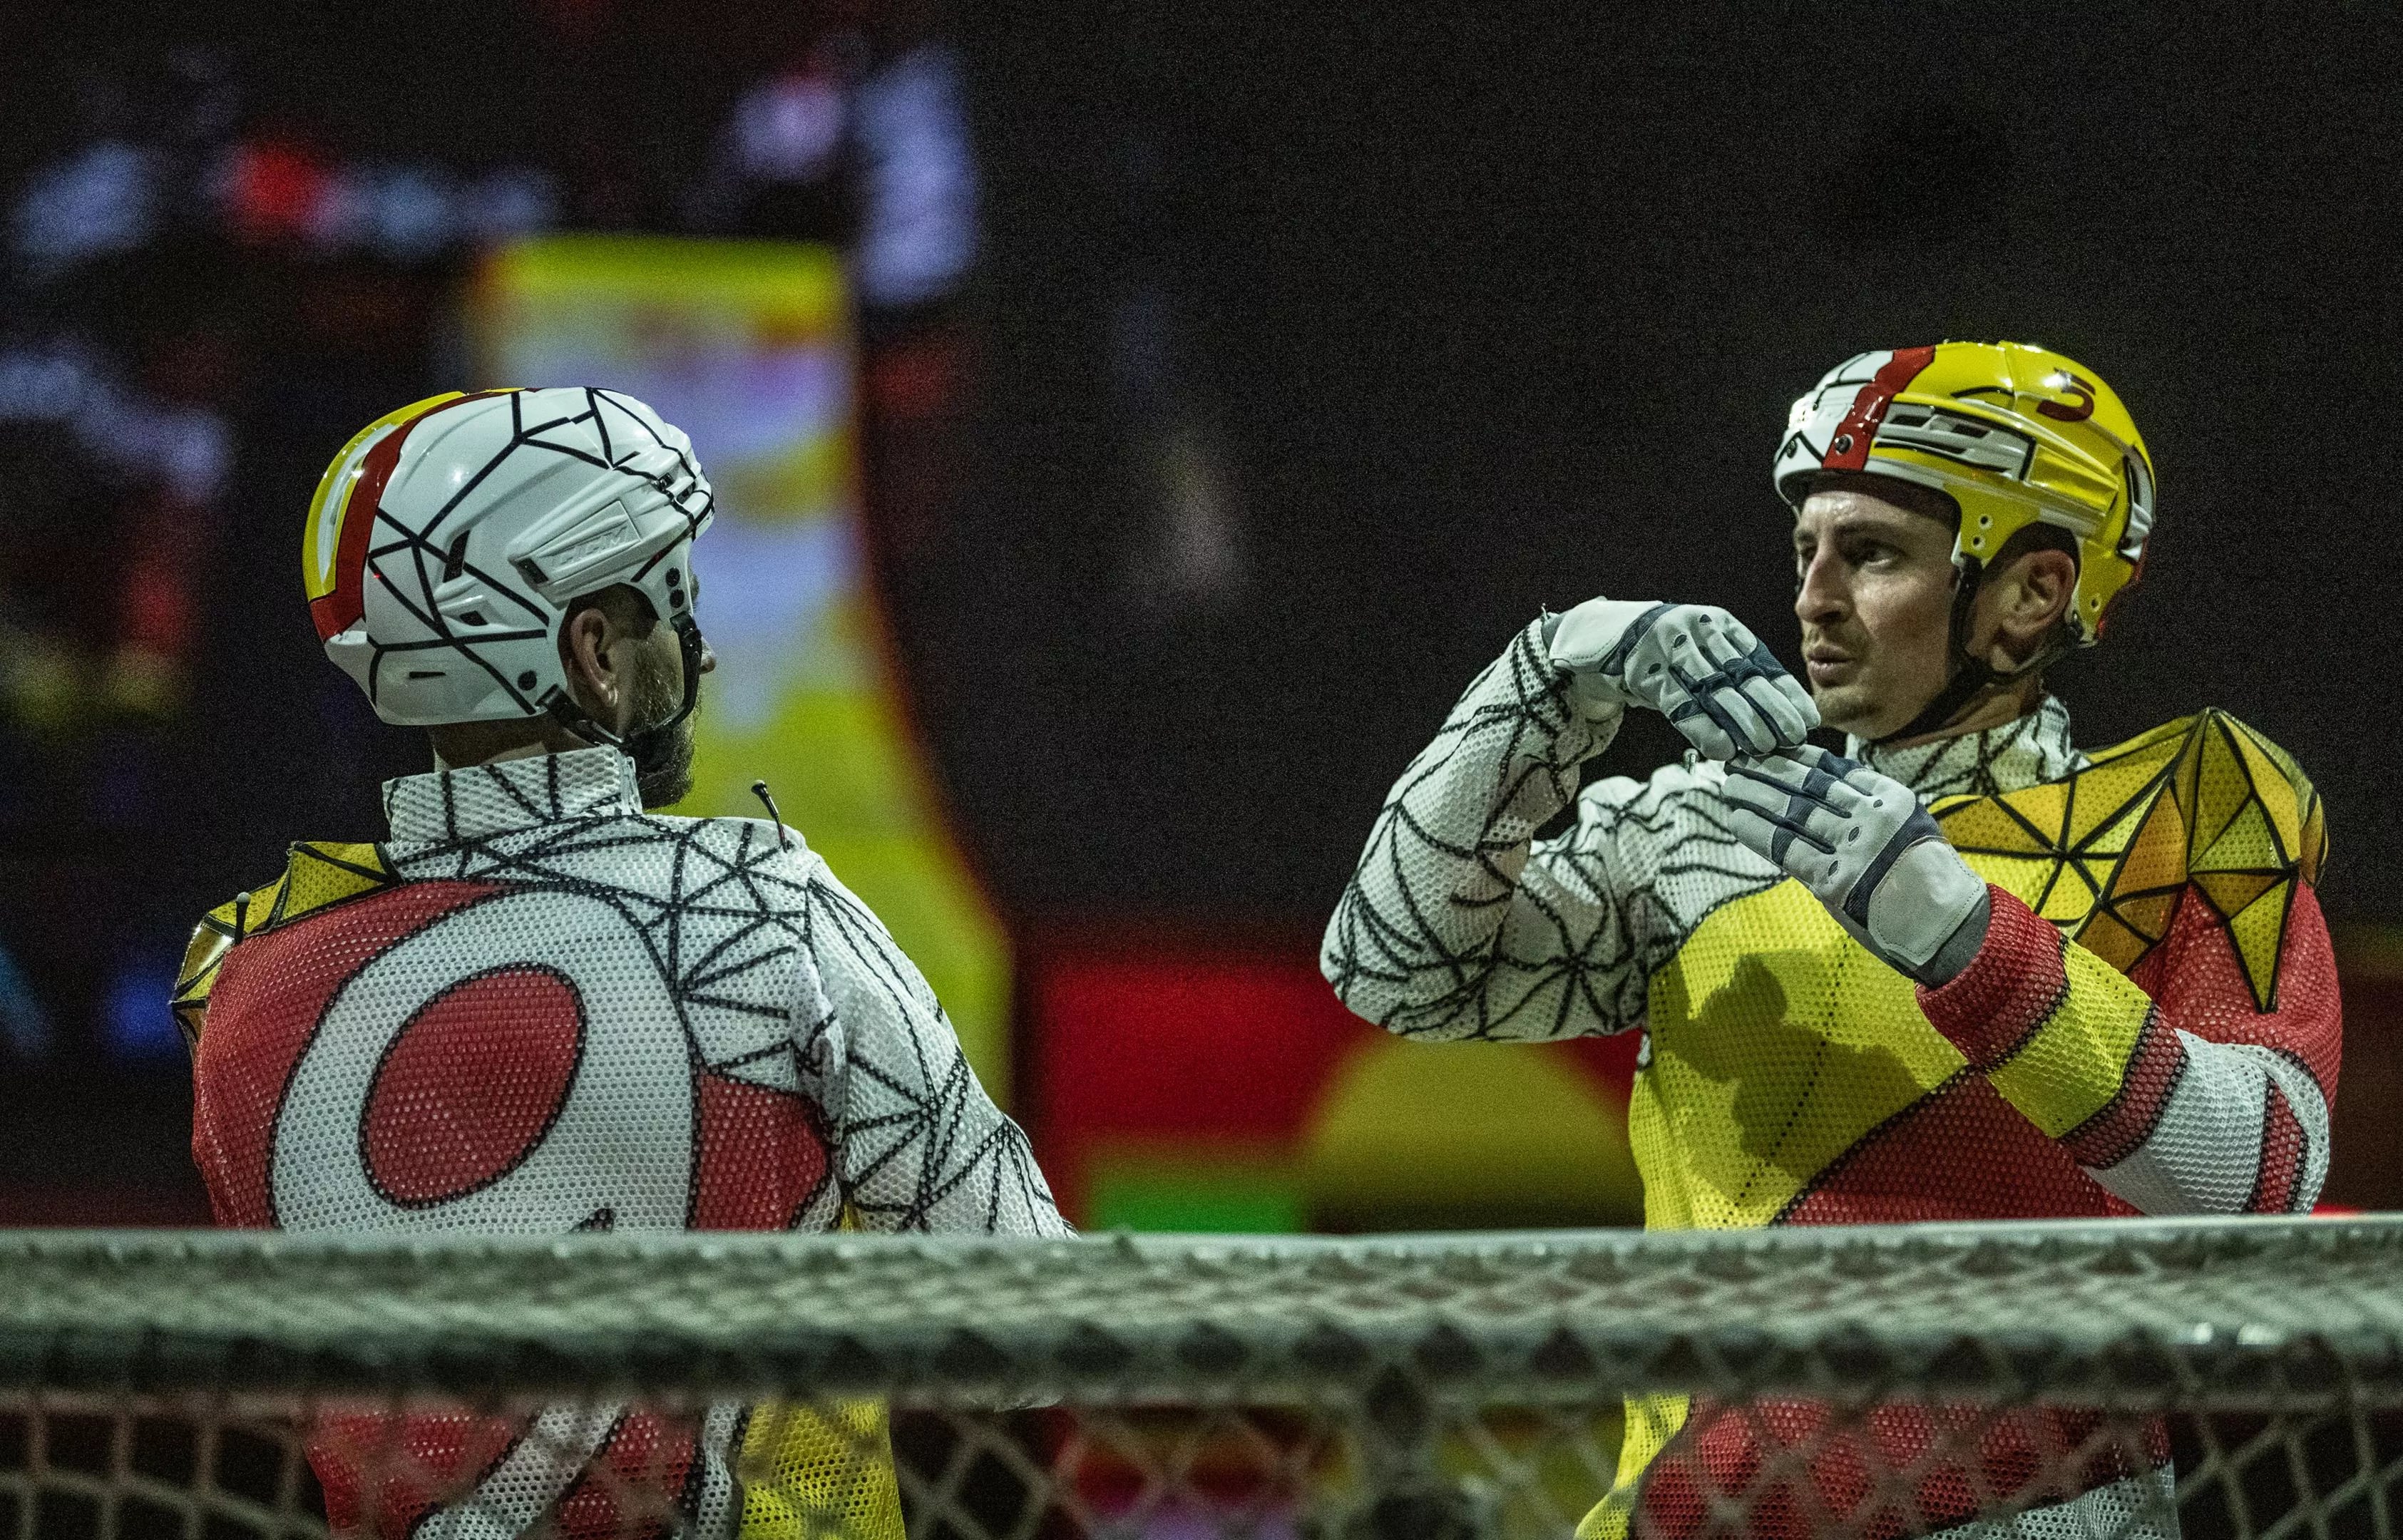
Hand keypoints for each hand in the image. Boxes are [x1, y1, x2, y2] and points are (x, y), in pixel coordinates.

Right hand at [1546, 598, 1818, 758]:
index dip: (1785, 693)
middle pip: (1741, 676)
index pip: (1760, 661)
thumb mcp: (1697, 654)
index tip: (1808, 720)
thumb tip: (1773, 716)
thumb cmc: (1657, 654)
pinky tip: (1722, 749)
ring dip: (1742, 722)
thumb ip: (1728, 674)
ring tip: (1765, 749)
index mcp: (1717, 624)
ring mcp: (1667, 648)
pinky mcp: (1641, 669)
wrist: (1594, 637)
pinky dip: (1702, 728)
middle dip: (1771, 710)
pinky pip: (1678, 703)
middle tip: (1793, 740)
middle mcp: (1696, 630)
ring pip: (1713, 691)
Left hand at [1721, 745, 1991, 985]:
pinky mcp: (1834, 881)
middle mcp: (1872, 818)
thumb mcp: (1909, 827)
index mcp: (1891, 799)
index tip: (1771, 746)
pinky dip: (1757, 831)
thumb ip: (1870, 808)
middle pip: (1808, 785)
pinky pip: (1786, 848)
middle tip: (1738, 758)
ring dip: (1755, 794)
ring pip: (1792, 811)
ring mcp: (1853, 849)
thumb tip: (1824, 790)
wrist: (1949, 927)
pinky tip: (1735, 817)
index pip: (1833, 770)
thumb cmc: (1928, 880)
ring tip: (1730, 783)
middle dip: (1769, 769)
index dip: (1796, 757)